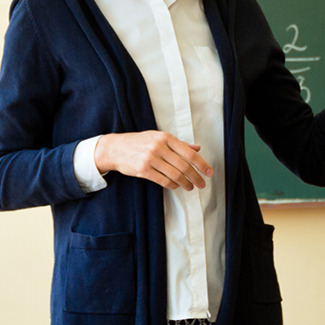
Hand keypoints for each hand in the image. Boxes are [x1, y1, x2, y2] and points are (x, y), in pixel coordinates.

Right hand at [94, 131, 212, 190]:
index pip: (189, 153)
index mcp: (165, 137)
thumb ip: (178, 144)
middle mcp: (159, 147)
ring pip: (175, 175)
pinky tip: (177, 186)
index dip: (201, 164)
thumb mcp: (158, 137)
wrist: (115, 148)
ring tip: (191, 187)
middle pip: (184, 165)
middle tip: (202, 183)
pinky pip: (163, 181)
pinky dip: (173, 185)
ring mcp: (151, 159)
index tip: (209, 172)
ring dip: (186, 183)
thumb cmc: (138, 142)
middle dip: (196, 177)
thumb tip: (197, 149)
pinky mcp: (143, 170)